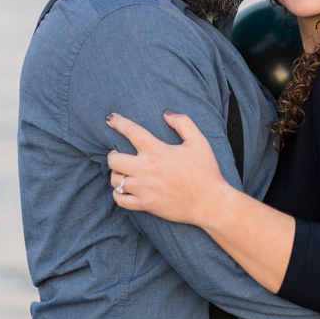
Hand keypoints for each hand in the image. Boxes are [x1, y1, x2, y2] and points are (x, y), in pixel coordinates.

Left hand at [106, 111, 232, 225]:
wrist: (209, 202)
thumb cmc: (205, 171)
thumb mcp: (199, 141)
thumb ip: (183, 122)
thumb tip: (166, 113)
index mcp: (157, 151)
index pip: (131, 131)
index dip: (118, 122)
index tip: (110, 119)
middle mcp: (146, 169)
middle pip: (113, 160)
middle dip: (113, 155)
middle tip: (118, 154)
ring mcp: (143, 188)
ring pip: (115, 180)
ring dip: (116, 174)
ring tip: (123, 172)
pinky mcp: (145, 204)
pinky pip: (120, 199)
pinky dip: (118, 194)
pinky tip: (124, 189)